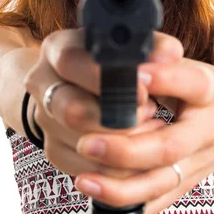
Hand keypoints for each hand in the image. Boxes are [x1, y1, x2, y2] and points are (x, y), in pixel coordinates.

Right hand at [23, 28, 184, 178]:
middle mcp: (42, 84)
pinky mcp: (54, 150)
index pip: (70, 62)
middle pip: (71, 111)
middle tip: (150, 114)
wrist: (81, 84)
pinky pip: (86, 168)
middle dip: (118, 119)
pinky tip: (142, 155)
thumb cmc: (115, 62)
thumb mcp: (129, 45)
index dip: (106, 79)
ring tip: (151, 129)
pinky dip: (118, 167)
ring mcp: (45, 120)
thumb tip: (171, 55)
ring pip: (81, 144)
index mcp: (57, 50)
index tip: (142, 91)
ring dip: (124, 144)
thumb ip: (153, 46)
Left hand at [73, 58, 213, 213]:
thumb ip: (158, 62)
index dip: (164, 79)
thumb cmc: (204, 90)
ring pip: (159, 185)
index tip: (134, 77)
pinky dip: (125, 206)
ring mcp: (196, 164)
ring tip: (84, 180)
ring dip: (119, 188)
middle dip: (125, 150)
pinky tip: (96, 196)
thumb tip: (122, 60)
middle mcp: (206, 132)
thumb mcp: (188, 65)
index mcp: (210, 93)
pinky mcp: (184, 185)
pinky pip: (155, 205)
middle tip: (86, 143)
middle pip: (169, 148)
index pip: (193, 84)